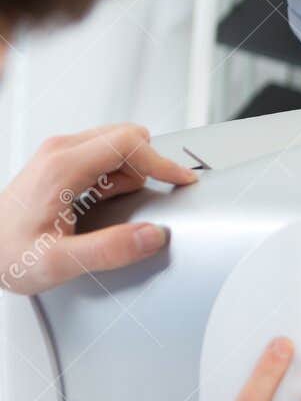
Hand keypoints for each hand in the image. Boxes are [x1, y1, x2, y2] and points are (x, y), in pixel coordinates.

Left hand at [0, 123, 195, 294]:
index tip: (182, 179)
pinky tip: (108, 202)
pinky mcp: (59, 163)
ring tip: (121, 206)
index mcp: (62, 168)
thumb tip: (153, 235)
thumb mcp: (58, 263)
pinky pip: (104, 156)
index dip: (162, 161)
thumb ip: (109, 250)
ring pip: (116, 145)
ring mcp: (58, 155)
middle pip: (125, 137)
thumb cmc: (6, 253)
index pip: (127, 143)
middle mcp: (59, 152)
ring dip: (132, 172)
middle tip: (153, 198)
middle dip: (148, 166)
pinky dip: (119, 176)